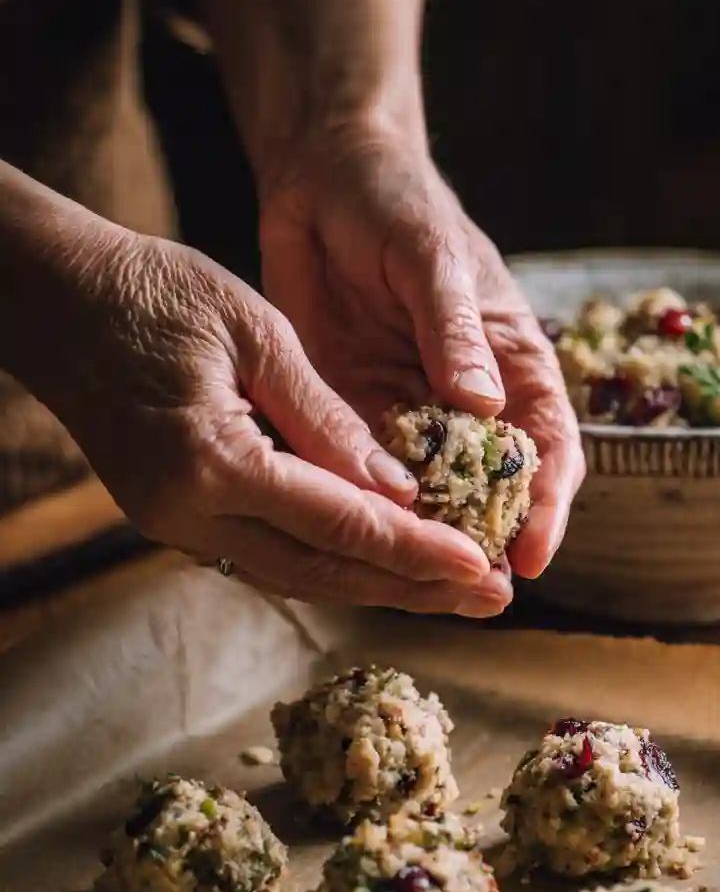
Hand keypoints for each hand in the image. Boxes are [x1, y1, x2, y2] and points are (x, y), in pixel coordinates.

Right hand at [24, 224, 509, 614]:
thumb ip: (327, 419)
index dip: (418, 549)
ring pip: (296, 575)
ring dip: (378, 586)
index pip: (340, 523)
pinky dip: (331, 562)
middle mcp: (189, 514)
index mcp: (213, 462)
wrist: (53, 300)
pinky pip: (266, 555)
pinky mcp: (171, 518)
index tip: (484, 566)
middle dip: (414, 588)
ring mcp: (173, 525)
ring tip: (453, 591)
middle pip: (324, 571)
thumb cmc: (154, 293)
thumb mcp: (257, 333)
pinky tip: (382, 563)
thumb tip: (398, 491)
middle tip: (492, 598)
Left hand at [258, 123, 585, 578]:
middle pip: (493, 488)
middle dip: (489, 541)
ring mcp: (410, 412)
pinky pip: (365, 474)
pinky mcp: (353, 414)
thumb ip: (458, 331)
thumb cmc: (398, 205)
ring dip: (427, 539)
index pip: (549, 446)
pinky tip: (355, 544)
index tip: (532, 553)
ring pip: (429, 494)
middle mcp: (467, 401)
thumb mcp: (433, 260)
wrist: (322, 180)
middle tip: (476, 594)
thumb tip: (488, 408)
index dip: (548, 504)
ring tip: (418, 589)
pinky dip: (366, 510)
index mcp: (511, 363)